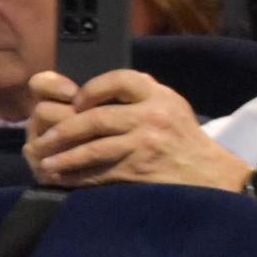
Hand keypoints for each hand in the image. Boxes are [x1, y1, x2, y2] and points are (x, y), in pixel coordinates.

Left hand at [24, 69, 246, 190]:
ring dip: (64, 157)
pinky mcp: (140, 170)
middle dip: (64, 130)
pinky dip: (77, 176)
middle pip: (96, 118)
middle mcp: (152, 115)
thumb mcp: (171, 108)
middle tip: (44, 140)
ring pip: (93, 148)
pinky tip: (62, 178)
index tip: (75, 102)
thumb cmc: (185, 142)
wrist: (213, 176)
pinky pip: (99, 173)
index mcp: (159, 95)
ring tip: (45, 162)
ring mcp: (146, 144)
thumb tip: (91, 95)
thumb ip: (139, 98)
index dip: (91, 90)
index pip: (119, 79)